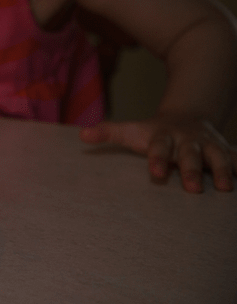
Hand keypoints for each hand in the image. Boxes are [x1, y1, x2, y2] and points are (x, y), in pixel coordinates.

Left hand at [79, 116, 236, 192]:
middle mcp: (187, 140)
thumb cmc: (154, 131)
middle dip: (192, 170)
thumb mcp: (132, 130)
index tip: (155, 173)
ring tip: (226, 188)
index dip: (157, 160)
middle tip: (192, 188)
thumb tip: (82, 134)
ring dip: (223, 170)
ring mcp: (208, 145)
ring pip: (218, 157)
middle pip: (190, 155)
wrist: (188, 115)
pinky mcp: (226, 150)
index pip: (158, 148)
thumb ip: (109, 132)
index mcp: (162, 136)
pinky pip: (236, 158)